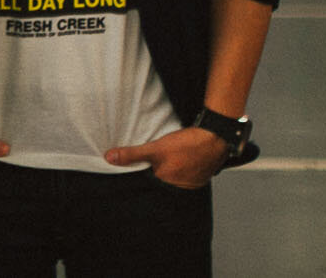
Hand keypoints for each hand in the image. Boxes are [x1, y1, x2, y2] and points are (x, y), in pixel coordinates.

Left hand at [105, 126, 229, 189]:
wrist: (216, 138)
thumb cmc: (187, 145)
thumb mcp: (156, 148)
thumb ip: (132, 155)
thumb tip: (110, 158)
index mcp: (166, 183)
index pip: (148, 183)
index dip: (142, 174)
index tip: (137, 168)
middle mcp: (179, 187)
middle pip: (161, 180)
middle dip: (156, 171)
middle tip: (157, 160)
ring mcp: (191, 183)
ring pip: (174, 177)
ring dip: (170, 169)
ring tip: (170, 158)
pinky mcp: (200, 176)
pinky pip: (186, 174)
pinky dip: (182, 168)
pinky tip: (181, 158)